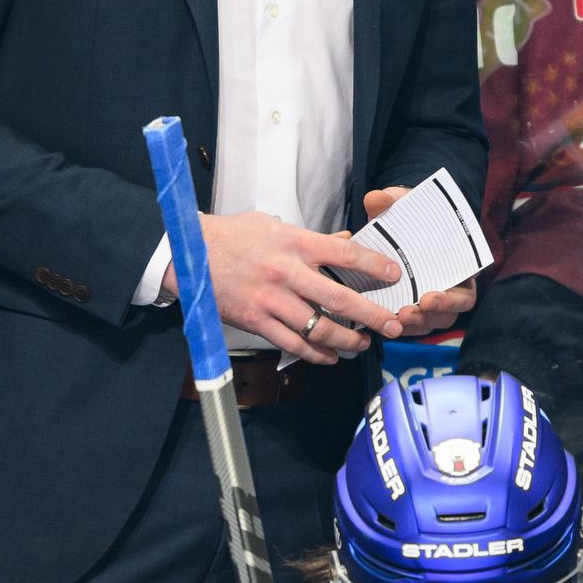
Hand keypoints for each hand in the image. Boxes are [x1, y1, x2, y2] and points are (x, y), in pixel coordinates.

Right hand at [166, 211, 403, 365]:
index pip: (344, 255)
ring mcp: (271, 300)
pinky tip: (329, 356)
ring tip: (362, 344)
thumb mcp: (273, 226)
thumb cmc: (232, 236)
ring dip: (346, 340)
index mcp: (294, 243)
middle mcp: (286, 273)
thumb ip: (311, 239)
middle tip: (394, 325)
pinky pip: (293, 344)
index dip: (374, 267)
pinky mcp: (256, 321)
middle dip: (372, 315)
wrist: (188, 254)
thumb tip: (343, 242)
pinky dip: (315, 353)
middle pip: (340, 299)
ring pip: (319, 328)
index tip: (394, 275)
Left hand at [363, 186, 478, 338]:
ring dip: (413, 324)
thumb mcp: (402, 206)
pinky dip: (398, 326)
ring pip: (429, 324)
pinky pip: (410, 326)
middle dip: (430, 315)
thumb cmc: (408, 218)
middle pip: (449, 314)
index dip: (450, 299)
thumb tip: (376, 198)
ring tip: (395, 319)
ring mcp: (432, 304)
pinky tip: (381, 323)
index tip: (428, 297)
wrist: (396, 227)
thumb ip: (391, 201)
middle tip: (407, 312)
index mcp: (459, 267)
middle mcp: (451, 289)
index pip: (465, 292)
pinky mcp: (412, 311)